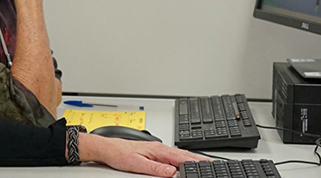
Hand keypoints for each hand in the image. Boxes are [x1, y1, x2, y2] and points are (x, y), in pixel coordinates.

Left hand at [80, 134, 208, 176]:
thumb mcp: (137, 164)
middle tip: (212, 164)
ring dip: (192, 159)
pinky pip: (173, 156)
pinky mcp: (155, 152)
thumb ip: (155, 168)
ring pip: (179, 155)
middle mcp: (159, 148)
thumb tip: (171, 171)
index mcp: (158, 150)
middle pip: (184, 155)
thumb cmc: (120, 154)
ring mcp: (158, 149)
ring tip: (204, 163)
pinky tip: (185, 162)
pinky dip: (182, 159)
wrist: (108, 148)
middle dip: (199, 159)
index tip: (208, 164)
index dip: (196, 161)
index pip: (181, 157)